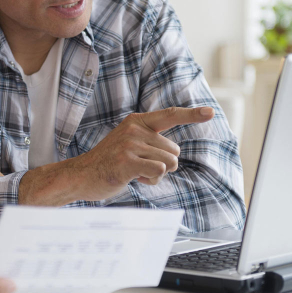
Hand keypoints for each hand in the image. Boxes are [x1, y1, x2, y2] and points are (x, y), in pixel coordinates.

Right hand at [21, 106, 214, 203]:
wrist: (81, 175)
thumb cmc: (109, 163)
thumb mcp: (129, 144)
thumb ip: (149, 142)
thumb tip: (173, 156)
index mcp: (137, 122)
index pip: (170, 114)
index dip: (192, 114)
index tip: (210, 112)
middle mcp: (135, 129)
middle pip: (174, 151)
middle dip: (164, 164)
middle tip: (139, 167)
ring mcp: (131, 144)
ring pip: (169, 163)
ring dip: (157, 175)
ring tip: (135, 173)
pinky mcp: (128, 161)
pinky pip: (159, 171)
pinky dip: (152, 180)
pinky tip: (135, 179)